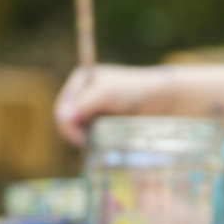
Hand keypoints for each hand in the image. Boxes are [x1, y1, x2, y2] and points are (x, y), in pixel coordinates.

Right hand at [54, 64, 172, 145]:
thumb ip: (83, 103)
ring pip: (76, 130)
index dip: (66, 124)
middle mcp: (83, 94)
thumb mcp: (106, 93)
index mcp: (80, 80)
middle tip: (88, 143)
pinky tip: (103, 140)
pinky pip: (88, 136)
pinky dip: (92, 141)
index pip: (62, 107)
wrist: (161, 100)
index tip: (80, 138)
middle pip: (66, 120)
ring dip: (85, 137)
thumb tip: (62, 117)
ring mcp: (92, 110)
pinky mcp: (100, 124)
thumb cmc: (134, 90)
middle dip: (75, 132)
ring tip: (99, 139)